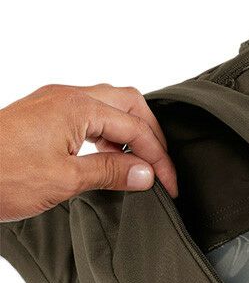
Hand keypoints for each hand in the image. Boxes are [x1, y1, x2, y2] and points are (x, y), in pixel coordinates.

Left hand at [0, 84, 176, 221]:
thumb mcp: (64, 179)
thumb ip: (111, 173)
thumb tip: (146, 174)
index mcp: (77, 107)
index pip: (135, 128)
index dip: (158, 158)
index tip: (168, 184)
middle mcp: (68, 97)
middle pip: (129, 105)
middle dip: (151, 136)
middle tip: (161, 167)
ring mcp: (55, 105)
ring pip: (110, 109)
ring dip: (131, 135)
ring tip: (140, 166)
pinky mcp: (45, 117)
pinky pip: (90, 119)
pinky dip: (108, 138)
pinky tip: (110, 160)